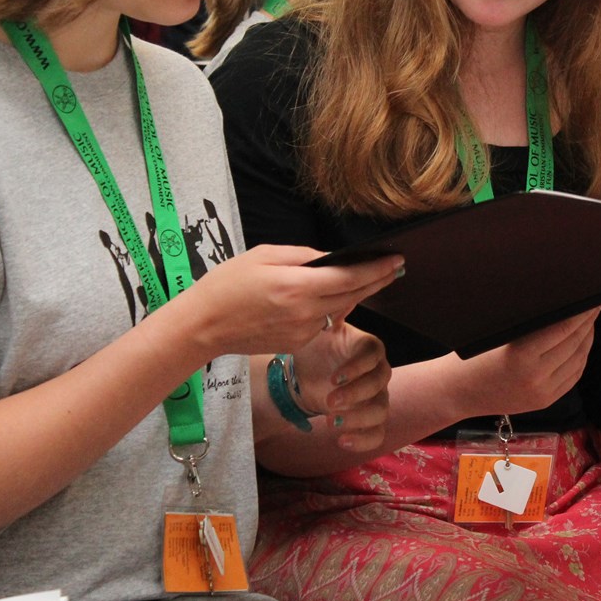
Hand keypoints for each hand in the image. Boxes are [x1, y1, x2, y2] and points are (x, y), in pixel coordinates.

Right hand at [183, 244, 402, 358]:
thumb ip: (303, 256)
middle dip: (376, 280)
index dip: (376, 269)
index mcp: (297, 287)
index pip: (349, 277)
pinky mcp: (297, 344)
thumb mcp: (263, 256)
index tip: (396, 259)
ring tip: (370, 277)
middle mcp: (305, 313)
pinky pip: (322, 322)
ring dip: (355, 294)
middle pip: (353, 294)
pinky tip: (331, 296)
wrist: (204, 326)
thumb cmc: (228, 284)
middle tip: (396, 268)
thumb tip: (331, 258)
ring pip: (339, 309)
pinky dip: (330, 308)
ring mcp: (302, 332)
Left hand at [291, 321, 390, 453]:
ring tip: (331, 422)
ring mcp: (375, 398)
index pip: (373, 355)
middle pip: (380, 383)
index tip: (333, 378)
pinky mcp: (368, 420)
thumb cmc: (316, 348)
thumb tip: (339, 293)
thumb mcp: (320, 329)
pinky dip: (363, 440)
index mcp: (367, 348)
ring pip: (381, 410)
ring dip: (358, 419)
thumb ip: (332, 313)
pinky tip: (342, 441)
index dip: (357, 368)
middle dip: (355, 394)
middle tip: (329, 402)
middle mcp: (377, 372)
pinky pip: (377, 433)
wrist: (305, 375)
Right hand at [452, 308, 598, 416]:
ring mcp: (543, 392)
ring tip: (589, 320)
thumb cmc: (473, 355)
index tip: (591, 296)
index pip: (563, 329)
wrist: (459, 392)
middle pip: (574, 343)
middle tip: (595, 303)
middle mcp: (536, 377)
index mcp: (521, 356)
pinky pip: (573, 375)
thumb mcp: (498, 334)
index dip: (581, 312)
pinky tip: (581, 341)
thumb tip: (561, 302)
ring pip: (578, 360)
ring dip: (587, 338)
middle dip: (588, 322)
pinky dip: (581, 356)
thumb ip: (530, 322)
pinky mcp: (546, 401)